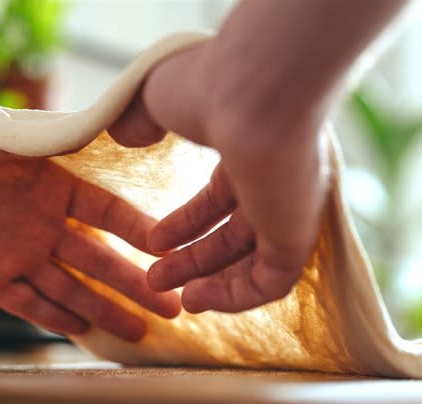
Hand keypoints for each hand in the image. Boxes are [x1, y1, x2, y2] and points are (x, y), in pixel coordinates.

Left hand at [0, 110, 180, 341]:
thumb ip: (33, 141)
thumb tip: (82, 130)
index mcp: (49, 184)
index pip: (104, 211)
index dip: (136, 229)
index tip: (167, 248)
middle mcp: (40, 221)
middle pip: (97, 257)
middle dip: (134, 281)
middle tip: (171, 303)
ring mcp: (16, 251)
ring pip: (69, 286)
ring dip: (104, 308)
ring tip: (140, 330)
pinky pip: (27, 302)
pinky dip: (53, 317)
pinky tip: (83, 331)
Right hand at [112, 95, 328, 313]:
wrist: (258, 91)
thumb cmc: (211, 84)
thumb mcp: (159, 97)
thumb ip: (139, 119)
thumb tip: (123, 133)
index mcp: (248, 149)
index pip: (219, 200)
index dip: (185, 226)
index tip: (154, 243)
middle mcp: (273, 182)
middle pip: (233, 236)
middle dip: (193, 260)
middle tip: (155, 279)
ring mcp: (290, 209)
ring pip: (253, 262)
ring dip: (213, 284)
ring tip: (177, 300)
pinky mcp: (299, 236)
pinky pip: (271, 282)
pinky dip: (236, 298)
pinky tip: (199, 299)